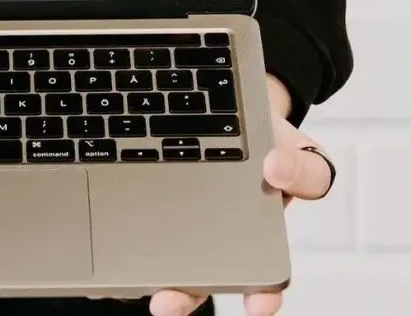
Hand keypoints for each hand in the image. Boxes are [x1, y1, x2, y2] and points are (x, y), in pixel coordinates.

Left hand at [145, 75, 334, 315]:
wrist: (241, 113)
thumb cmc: (271, 145)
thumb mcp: (304, 154)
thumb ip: (304, 170)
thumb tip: (276, 168)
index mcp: (261, 238)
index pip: (264, 279)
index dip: (262, 296)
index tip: (258, 306)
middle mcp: (221, 240)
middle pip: (201, 277)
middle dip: (182, 296)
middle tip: (167, 304)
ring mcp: (187, 225)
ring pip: (165, 259)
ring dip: (145, 272)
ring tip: (125, 281)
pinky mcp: (158, 203)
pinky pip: (140, 225)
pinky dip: (123, 236)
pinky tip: (106, 238)